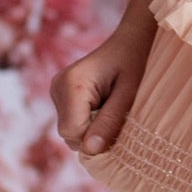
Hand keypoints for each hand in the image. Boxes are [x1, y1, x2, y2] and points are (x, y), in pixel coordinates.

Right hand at [55, 0, 155, 159]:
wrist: (131, 41)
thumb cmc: (135, 63)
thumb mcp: (129, 95)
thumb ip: (109, 122)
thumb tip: (90, 151)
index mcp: (72, 84)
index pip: (73, 132)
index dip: (95, 139)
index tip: (118, 128)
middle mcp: (57, 86)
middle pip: (69, 133)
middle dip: (93, 134)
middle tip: (117, 116)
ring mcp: (56, 89)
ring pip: (69, 129)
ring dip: (92, 128)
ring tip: (111, 108)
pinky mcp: (60, 93)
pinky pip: (71, 121)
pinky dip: (88, 121)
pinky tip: (103, 106)